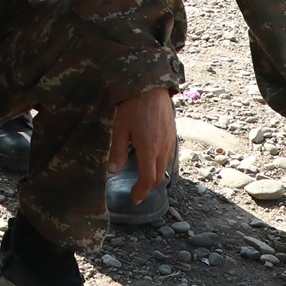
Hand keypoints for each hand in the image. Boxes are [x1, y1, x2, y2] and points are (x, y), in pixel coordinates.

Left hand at [108, 88, 176, 202]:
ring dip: (155, 175)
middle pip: (159, 177)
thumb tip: (112, 171)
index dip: (141, 192)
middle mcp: (163, 149)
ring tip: (143, 176)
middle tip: (138, 190)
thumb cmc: (133, 106)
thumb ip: (117, 151)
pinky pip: (168, 156)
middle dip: (148, 186)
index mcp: (149, 149)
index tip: (134, 198)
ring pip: (165, 167)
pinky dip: (160, 164)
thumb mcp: (120, 128)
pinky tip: (151, 158)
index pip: (148, 179)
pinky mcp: (173, 135)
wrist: (152, 87)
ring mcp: (170, 142)